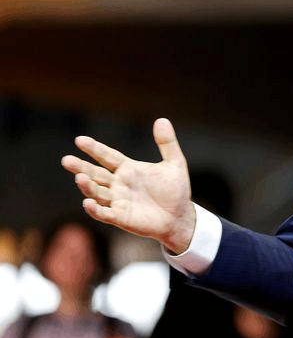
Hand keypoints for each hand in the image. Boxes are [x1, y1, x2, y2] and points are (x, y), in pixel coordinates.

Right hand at [61, 118, 195, 253]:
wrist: (180, 216)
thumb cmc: (175, 190)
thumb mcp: (174, 163)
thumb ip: (167, 143)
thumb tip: (162, 119)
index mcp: (128, 169)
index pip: (108, 156)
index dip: (94, 149)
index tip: (80, 140)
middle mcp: (119, 184)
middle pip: (96, 174)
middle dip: (82, 167)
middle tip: (67, 160)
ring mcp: (118, 201)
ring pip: (97, 193)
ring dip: (87, 186)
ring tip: (80, 178)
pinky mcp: (121, 217)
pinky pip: (105, 213)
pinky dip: (95, 209)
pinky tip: (88, 202)